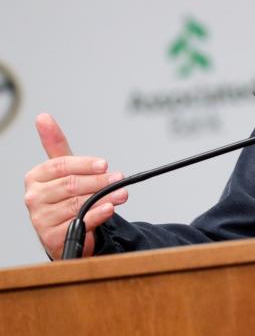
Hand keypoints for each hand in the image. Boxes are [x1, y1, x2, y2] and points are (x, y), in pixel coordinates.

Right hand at [23, 113, 127, 259]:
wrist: (65, 229)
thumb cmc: (65, 194)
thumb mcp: (63, 169)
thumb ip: (55, 143)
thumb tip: (43, 116)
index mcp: (35, 177)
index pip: (60, 166)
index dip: (85, 164)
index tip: (105, 164)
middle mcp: (34, 197)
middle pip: (70, 185)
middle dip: (99, 181)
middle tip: (120, 178)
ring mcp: (40, 219)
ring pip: (77, 204)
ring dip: (104, 197)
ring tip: (122, 193)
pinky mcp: (51, 237)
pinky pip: (78, 223)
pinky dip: (97, 215)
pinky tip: (109, 209)